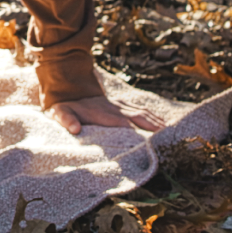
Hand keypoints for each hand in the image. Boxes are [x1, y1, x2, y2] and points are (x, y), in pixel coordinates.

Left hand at [44, 94, 165, 135]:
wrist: (69, 88)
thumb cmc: (64, 106)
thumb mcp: (59, 112)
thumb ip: (66, 119)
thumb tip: (75, 129)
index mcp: (103, 113)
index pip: (123, 124)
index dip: (136, 133)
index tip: (148, 144)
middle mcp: (115, 108)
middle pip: (139, 118)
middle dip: (154, 129)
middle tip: (168, 141)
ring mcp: (121, 105)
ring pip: (143, 113)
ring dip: (157, 123)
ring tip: (172, 135)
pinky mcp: (123, 104)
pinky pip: (142, 110)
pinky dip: (155, 117)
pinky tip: (165, 125)